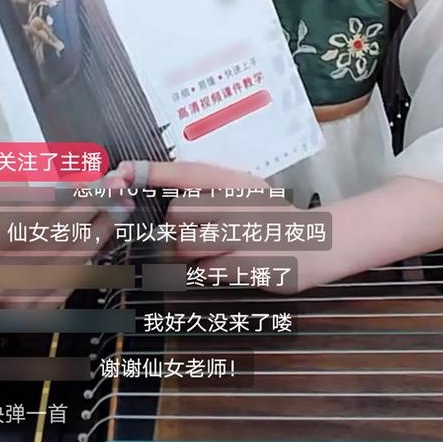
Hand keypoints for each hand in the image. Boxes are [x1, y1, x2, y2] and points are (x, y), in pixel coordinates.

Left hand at [101, 159, 296, 289]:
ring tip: (211, 253)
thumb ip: (210, 191)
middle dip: (175, 231)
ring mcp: (246, 235)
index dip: (154, 172)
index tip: (125, 169)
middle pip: (177, 216)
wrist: (317, 245)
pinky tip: (226, 266)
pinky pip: (205, 271)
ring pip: (186, 246)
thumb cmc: (272, 219)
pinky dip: (208, 272)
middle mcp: (239, 204)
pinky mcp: (250, 265)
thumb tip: (163, 198)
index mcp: (237, 183)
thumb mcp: (246, 193)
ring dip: (189, 254)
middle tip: (194, 236)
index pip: (188, 173)